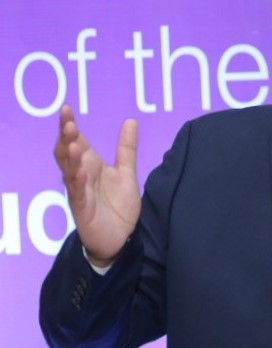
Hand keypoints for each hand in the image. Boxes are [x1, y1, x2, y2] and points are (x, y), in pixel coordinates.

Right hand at [54, 105, 140, 265]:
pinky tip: (80, 172)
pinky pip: (77, 194)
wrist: (120, 239)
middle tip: (66, 121)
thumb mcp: (127, 173)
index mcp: (90, 166)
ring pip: (68, 172)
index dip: (70, 126)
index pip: (76, 142)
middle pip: (67, 153)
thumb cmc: (118, 206)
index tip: (66, 108)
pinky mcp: (82, 210)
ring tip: (72, 142)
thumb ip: (126, 149)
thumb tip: (130, 120)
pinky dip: (78, 183)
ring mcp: (80, 193)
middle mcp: (81, 176)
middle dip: (65, 138)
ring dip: (69, 157)